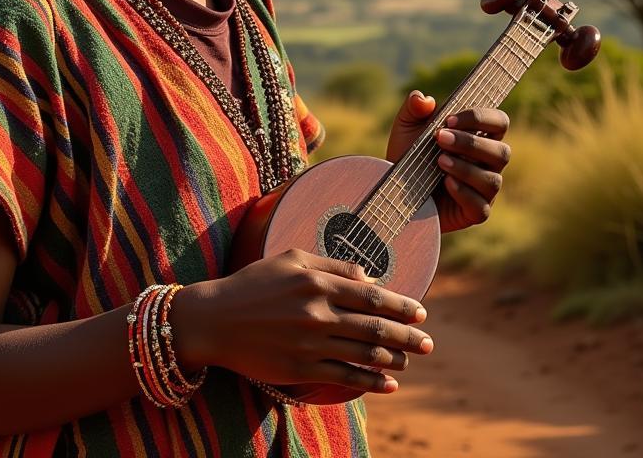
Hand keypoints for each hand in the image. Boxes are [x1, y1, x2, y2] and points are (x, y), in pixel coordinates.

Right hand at [170, 249, 432, 394]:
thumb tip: (368, 276)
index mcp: (316, 282)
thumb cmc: (253, 284)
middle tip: (428, 343)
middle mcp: (317, 312)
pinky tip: (388, 384)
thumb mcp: (289, 258)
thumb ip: (331, 264)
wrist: (214, 319)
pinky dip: (372, 382)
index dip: (400, 305)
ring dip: (394, 360)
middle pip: (375, 326)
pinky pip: (346, 377)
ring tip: (409, 362)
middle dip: (407, 336)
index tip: (421, 312)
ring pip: (364, 354)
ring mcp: (310, 343)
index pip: (371, 294)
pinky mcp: (300, 369)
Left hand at [386, 90, 510, 233]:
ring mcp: (484, 190)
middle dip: (470, 143)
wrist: (394, 190)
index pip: (499, 122)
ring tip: (439, 161)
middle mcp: (488, 163)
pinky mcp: (475, 212)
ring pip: (493, 180)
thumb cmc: (408, 155)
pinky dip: (464, 193)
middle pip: (502, 152)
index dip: (480, 118)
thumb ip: (413, 108)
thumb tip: (423, 98)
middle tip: (440, 138)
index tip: (449, 119)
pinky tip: (445, 183)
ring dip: (466, 168)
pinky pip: (481, 206)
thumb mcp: (405, 128)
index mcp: (479, 137)